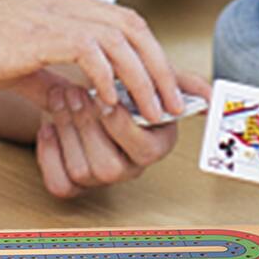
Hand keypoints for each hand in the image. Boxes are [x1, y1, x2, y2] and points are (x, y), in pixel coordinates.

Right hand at [0, 0, 187, 125]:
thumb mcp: (14, 60)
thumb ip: (46, 77)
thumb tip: (70, 99)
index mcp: (62, 8)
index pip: (125, 24)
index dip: (155, 54)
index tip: (176, 88)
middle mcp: (64, 5)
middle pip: (133, 27)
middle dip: (161, 68)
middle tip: (176, 107)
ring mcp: (50, 14)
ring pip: (119, 37)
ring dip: (143, 77)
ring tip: (153, 113)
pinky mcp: (34, 32)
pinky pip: (87, 49)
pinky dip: (105, 76)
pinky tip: (108, 103)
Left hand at [35, 69, 206, 198]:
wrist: (82, 85)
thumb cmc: (118, 81)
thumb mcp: (147, 74)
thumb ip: (178, 82)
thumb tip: (210, 95)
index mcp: (155, 145)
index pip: (144, 150)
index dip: (121, 126)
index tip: (105, 97)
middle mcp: (130, 167)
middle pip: (109, 167)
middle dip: (88, 126)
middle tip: (74, 91)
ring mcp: (101, 178)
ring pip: (83, 172)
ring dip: (67, 131)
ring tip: (60, 97)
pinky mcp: (73, 182)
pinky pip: (60, 185)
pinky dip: (49, 155)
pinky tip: (47, 126)